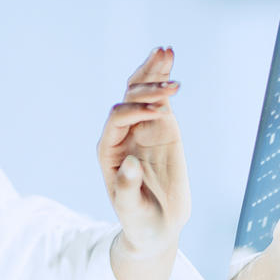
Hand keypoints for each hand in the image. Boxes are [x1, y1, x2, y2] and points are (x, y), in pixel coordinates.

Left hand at [98, 48, 190, 279]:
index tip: (158, 113)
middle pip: (128, 98)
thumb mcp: (130, 209)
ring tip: (166, 52)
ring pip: (142, 92)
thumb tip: (128, 163)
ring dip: (154, 73)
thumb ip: (126, 188)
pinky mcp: (162, 129)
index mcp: (109, 149)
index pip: (118, 118)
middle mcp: (122, 133)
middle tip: (167, 74)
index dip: (135, 111)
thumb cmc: (138, 220)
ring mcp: (142, 129)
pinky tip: (170, 64)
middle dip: (146, 84)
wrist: (156, 227)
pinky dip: (164, 82)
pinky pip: (161, 101)